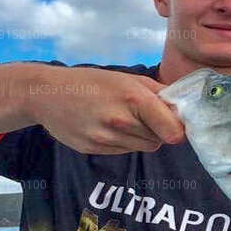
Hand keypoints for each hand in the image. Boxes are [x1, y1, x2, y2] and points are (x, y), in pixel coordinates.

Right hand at [0, 63, 186, 154]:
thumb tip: (183, 108)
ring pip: (142, 148)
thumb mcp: (127, 78)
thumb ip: (158, 93)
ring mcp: (105, 138)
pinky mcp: (94, 149)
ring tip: (122, 119)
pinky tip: (106, 126)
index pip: (172, 130)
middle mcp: (121, 120)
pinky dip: (122, 142)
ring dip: (140, 137)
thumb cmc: (92, 82)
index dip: (178, 130)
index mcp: (134, 98)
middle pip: (159, 141)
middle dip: (157, 131)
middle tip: (142, 116)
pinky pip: (123, 151)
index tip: (175, 125)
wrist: (47, 94)